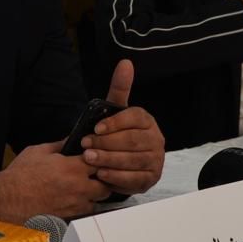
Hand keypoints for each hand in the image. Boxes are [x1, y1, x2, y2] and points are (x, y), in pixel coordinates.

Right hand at [0, 140, 109, 222]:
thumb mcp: (38, 151)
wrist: (6, 199)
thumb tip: (70, 139)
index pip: (100, 160)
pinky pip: (85, 213)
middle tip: (95, 176)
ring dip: (95, 195)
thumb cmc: (19, 176)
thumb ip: (59, 145)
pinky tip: (75, 201)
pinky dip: (83, 207)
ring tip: (85, 189)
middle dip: (103, 179)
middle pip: (106, 184)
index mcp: (72, 167)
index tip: (94, 158)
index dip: (98, 159)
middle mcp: (78, 187)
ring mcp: (75, 205)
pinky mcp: (69, 218)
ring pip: (98, 201)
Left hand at [80, 60, 164, 194]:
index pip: (135, 117)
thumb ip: (119, 88)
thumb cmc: (117, 134)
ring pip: (133, 160)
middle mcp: (156, 139)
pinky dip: (117, 177)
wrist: (124, 163)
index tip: (95, 128)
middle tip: (86, 146)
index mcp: (147, 120)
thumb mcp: (116, 111)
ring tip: (90, 160)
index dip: (115, 123)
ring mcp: (156, 159)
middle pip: (132, 140)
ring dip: (109, 160)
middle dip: (107, 143)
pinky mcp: (151, 178)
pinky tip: (101, 174)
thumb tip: (125, 62)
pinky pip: (135, 179)